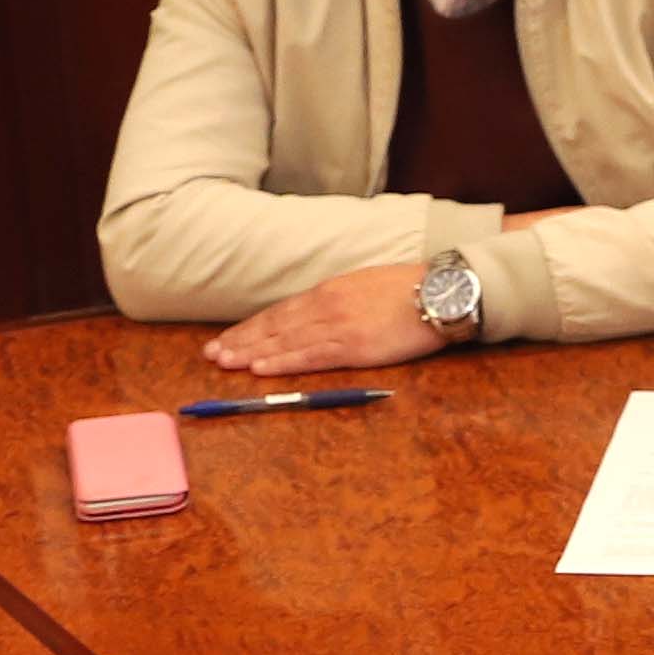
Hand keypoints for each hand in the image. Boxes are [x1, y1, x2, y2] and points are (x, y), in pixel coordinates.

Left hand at [206, 263, 453, 377]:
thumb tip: (317, 315)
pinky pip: (309, 356)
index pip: (280, 312)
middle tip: (212, 354)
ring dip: (251, 352)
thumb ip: (338, 300)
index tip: (228, 338)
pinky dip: (281, 362)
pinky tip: (259, 368)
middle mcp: (326, 305)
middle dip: (241, 340)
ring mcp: (338, 325)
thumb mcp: (365, 286)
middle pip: (274, 326)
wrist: (442, 292)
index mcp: (329, 291)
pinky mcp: (353, 346)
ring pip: (284, 341)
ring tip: (224, 362)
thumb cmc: (410, 291)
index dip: (252, 327)